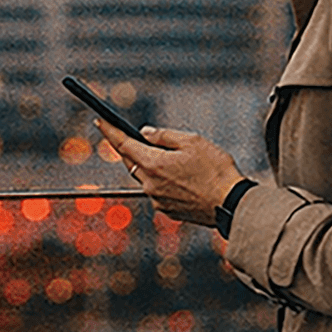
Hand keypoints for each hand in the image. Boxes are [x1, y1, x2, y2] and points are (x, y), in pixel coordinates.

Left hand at [95, 121, 244, 226]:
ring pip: (144, 177)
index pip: (123, 144)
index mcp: (154, 164)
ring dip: (148, 165)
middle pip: (130, 162)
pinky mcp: (167, 211)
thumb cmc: (216, 170)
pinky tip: (179, 176)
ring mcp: (157, 200)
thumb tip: (144, 133)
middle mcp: (150, 184)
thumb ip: (164, 136)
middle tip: (128, 135)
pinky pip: (156, 191)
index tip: (100, 121)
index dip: (110, 131)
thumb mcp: (192, 141)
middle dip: (128, 147)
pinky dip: (161, 180)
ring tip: (167, 156)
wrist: (231, 204)